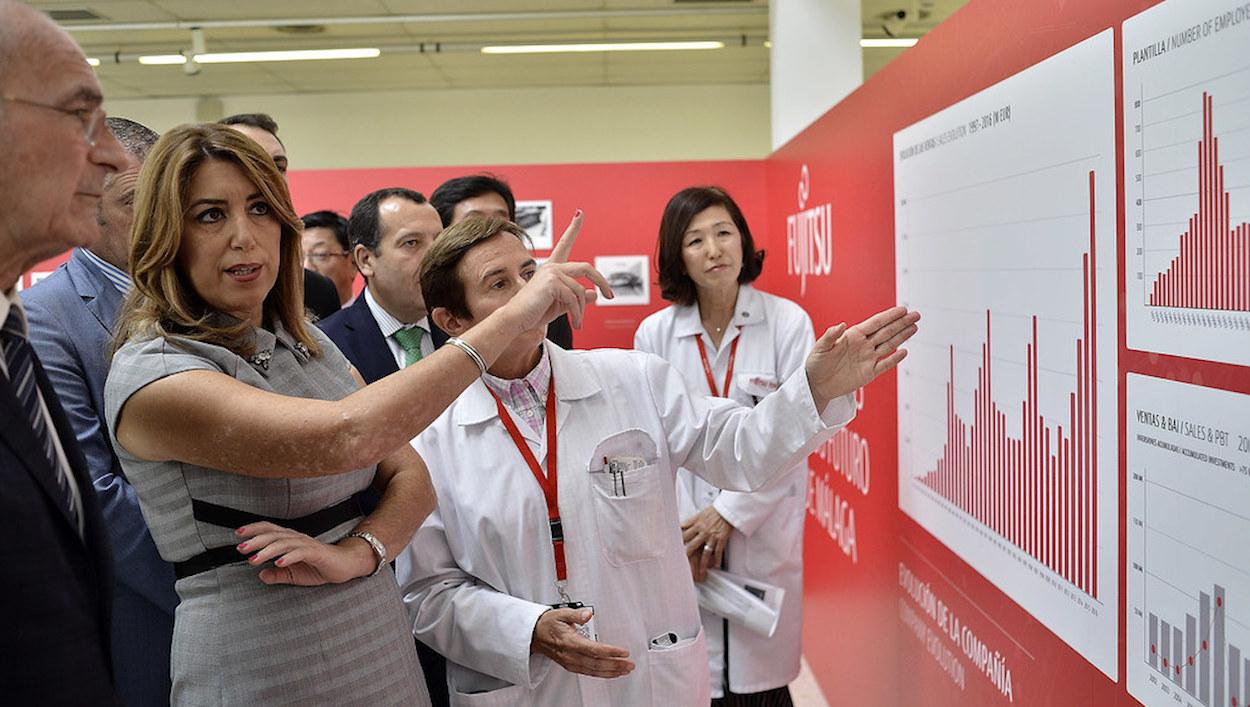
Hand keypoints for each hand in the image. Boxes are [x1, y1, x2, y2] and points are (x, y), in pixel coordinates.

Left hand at [235, 521, 375, 585]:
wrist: (345, 565)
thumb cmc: (320, 567)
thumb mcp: (293, 574)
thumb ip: (277, 575)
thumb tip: (261, 576)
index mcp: (290, 540)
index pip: (270, 530)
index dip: (254, 530)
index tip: (238, 534)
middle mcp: (297, 538)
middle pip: (273, 535)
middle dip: (255, 540)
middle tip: (240, 548)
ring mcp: (307, 544)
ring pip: (284, 543)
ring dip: (267, 550)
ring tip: (254, 559)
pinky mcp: (317, 553)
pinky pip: (301, 553)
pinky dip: (288, 557)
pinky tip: (278, 563)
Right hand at [504, 211, 613, 329]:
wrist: (516, 319)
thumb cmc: (533, 312)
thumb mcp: (561, 304)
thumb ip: (576, 298)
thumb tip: (594, 293)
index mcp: (552, 269)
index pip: (565, 244)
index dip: (573, 228)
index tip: (580, 213)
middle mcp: (552, 266)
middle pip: (586, 267)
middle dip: (602, 281)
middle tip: (610, 295)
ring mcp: (552, 272)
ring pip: (580, 290)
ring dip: (581, 310)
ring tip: (578, 323)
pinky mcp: (552, 282)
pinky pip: (574, 297)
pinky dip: (577, 313)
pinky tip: (575, 323)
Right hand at [531, 608, 633, 677]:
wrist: (535, 635)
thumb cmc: (548, 624)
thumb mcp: (560, 613)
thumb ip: (575, 614)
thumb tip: (588, 614)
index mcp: (569, 642)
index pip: (593, 650)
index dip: (610, 652)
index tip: (623, 652)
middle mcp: (570, 655)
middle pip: (596, 663)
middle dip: (615, 665)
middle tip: (629, 664)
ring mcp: (570, 662)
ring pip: (594, 671)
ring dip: (611, 671)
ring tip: (625, 670)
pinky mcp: (571, 666)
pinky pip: (589, 673)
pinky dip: (603, 674)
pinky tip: (612, 672)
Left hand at [682, 507, 733, 582]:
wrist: (726, 510)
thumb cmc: (713, 511)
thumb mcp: (699, 514)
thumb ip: (690, 522)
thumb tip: (680, 526)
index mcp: (696, 524)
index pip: (684, 535)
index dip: (679, 542)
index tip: (674, 550)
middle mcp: (703, 531)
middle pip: (692, 546)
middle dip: (688, 556)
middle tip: (684, 566)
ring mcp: (712, 536)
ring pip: (705, 553)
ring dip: (703, 564)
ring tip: (701, 573)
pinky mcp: (721, 539)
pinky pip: (718, 552)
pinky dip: (717, 560)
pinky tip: (715, 566)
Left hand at [805, 305, 920, 410]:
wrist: (816, 384)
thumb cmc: (816, 363)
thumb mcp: (820, 348)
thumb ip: (830, 336)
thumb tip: (841, 325)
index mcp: (853, 336)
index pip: (875, 323)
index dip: (889, 316)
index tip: (903, 309)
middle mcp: (863, 345)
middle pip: (886, 332)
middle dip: (901, 323)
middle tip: (916, 315)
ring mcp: (867, 359)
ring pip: (889, 345)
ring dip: (902, 337)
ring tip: (915, 327)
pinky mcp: (868, 373)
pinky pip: (884, 365)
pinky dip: (894, 359)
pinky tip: (904, 351)